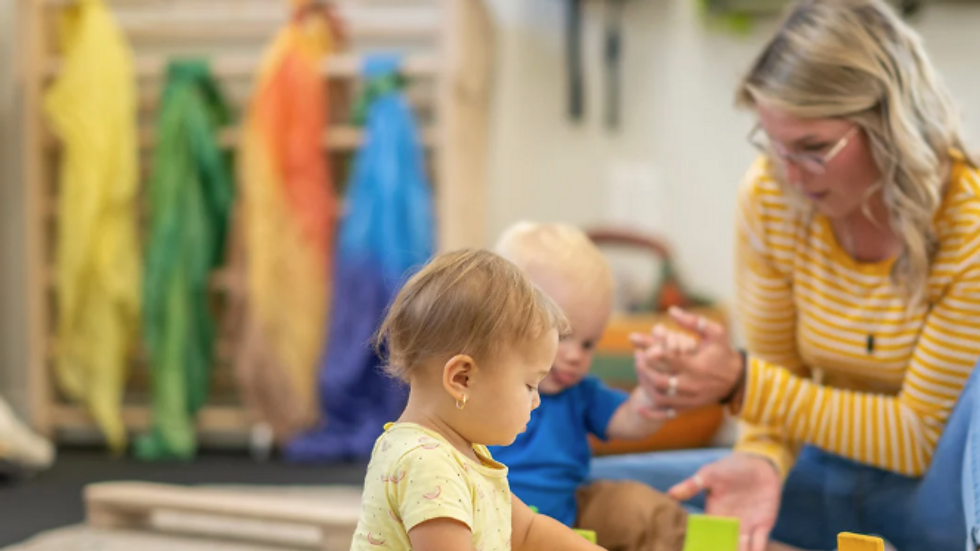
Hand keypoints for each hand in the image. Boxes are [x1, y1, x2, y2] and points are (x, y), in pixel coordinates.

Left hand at [630, 307, 744, 412]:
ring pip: (660, 397)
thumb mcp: (714, 333)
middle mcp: (692, 384)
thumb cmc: (722, 352)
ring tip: (639, 372)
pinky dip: (651, 413)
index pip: (669, 359)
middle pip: (660, 381)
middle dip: (644, 370)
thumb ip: (693, 321)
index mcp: (697, 365)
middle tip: (637, 357)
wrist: (736, 379)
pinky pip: (666, 415)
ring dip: (644, 386)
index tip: (644, 346)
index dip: (653, 352)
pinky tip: (639, 407)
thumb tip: (671, 310)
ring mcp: (689, 399)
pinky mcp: (687, 408)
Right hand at [668, 453, 781, 550]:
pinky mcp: (763, 526)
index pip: (705, 537)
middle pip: (724, 546)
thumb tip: (670, 493)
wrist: (757, 463)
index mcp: (712, 516)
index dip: (702, 545)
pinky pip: (760, 543)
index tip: (695, 550)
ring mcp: (746, 527)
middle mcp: (728, 526)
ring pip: (741, 548)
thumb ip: (692, 485)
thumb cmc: (729, 468)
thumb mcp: (709, 474)